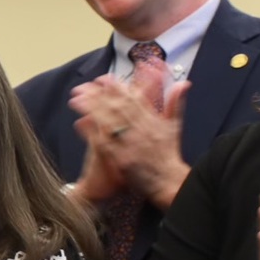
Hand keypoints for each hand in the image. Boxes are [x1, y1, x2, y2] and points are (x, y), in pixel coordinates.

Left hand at [70, 69, 189, 207]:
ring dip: (91, 109)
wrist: (168, 181)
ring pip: (109, 121)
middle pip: (119, 107)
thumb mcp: (175, 126)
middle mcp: (142, 130)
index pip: (134, 99)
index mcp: (153, 121)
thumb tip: (183, 82)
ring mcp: (131, 144)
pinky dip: (91, 132)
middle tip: (85, 85)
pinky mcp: (121, 158)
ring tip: (76, 99)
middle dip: (100, 94)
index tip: (105, 78)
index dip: (118, 87)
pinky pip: (104, 142)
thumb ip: (176, 103)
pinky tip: (79, 122)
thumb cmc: (169, 154)